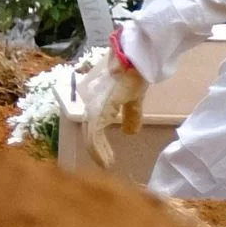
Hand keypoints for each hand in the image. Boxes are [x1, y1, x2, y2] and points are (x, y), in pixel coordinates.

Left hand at [76, 40, 146, 168]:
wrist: (135, 62)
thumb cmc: (134, 76)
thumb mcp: (133, 100)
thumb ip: (130, 116)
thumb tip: (129, 132)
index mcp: (99, 104)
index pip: (94, 128)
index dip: (99, 144)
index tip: (108, 158)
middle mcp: (92, 107)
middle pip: (90, 134)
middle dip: (98, 151)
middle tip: (107, 164)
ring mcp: (94, 109)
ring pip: (90, 137)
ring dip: (98, 153)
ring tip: (107, 164)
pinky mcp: (99, 111)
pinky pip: (94, 136)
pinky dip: (99, 150)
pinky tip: (106, 160)